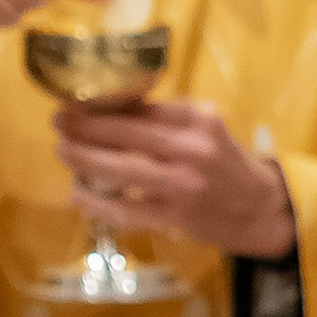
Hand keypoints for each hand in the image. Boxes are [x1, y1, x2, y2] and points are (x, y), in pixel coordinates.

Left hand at [55, 100, 294, 259]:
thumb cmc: (223, 161)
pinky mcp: (173, 216)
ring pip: (122, 171)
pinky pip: (126, 209)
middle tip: (59, 122)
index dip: (105, 103)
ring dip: (85, 161)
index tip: (78, 99)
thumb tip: (107, 106)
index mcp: (198, 120)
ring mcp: (181, 186)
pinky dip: (99, 203)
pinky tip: (78, 195)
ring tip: (63, 151)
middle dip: (86, 127)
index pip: (144, 106)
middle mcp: (191, 149)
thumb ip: (164, 118)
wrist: (257, 208)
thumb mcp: (204, 128)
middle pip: (128, 135)